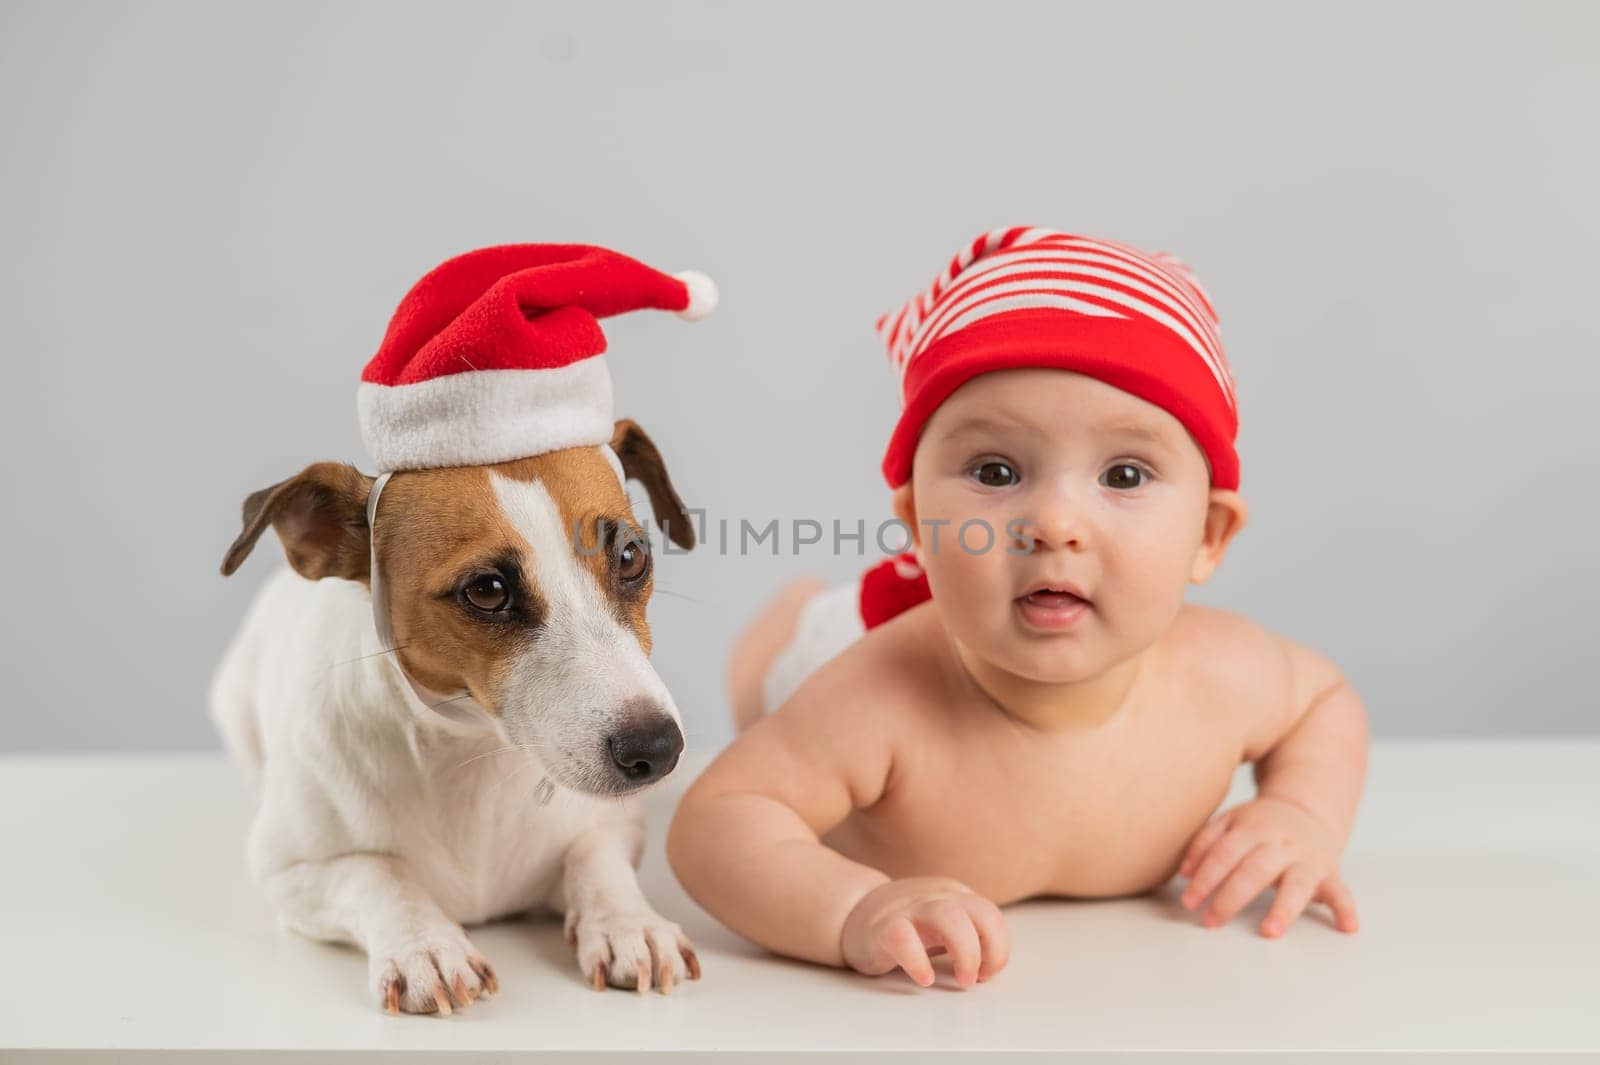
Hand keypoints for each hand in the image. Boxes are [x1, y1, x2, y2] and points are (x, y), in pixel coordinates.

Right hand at [840, 876, 1009, 987]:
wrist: (852, 913)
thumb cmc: (905, 926)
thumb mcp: (943, 923)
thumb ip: (969, 935)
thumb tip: (993, 965)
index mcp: (953, 895)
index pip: (991, 914)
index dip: (998, 947)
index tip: (987, 972)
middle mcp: (935, 897)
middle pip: (980, 911)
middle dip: (990, 950)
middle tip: (977, 978)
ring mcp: (909, 909)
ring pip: (949, 918)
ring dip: (966, 953)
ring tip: (963, 981)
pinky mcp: (882, 928)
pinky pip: (903, 937)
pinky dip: (918, 961)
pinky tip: (924, 978)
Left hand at [1177, 795, 1358, 936]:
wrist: (1307, 810)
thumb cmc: (1259, 824)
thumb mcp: (1230, 822)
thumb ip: (1204, 843)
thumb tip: (1183, 872)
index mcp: (1253, 828)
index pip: (1225, 854)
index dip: (1205, 878)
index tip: (1188, 902)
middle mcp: (1281, 843)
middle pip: (1255, 870)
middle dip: (1231, 898)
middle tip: (1211, 921)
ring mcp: (1307, 859)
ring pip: (1296, 884)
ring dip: (1283, 908)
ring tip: (1269, 932)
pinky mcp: (1330, 874)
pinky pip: (1341, 892)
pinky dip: (1346, 909)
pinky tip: (1347, 927)